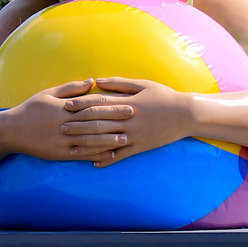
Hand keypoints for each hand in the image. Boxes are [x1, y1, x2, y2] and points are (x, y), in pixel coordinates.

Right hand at [3, 80, 130, 161]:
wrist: (11, 130)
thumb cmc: (31, 109)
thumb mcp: (48, 93)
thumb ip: (71, 88)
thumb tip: (92, 81)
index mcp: (64, 107)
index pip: (92, 104)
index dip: (112, 104)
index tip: (128, 102)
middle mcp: (65, 124)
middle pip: (95, 121)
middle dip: (116, 120)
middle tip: (134, 118)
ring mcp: (63, 140)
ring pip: (90, 140)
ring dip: (110, 140)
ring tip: (126, 139)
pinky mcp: (60, 153)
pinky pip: (81, 155)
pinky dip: (96, 155)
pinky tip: (109, 155)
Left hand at [65, 77, 194, 166]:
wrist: (186, 115)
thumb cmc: (164, 96)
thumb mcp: (143, 84)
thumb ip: (119, 83)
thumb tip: (97, 81)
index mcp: (128, 103)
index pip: (100, 103)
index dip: (81, 104)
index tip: (65, 106)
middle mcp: (129, 120)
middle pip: (99, 123)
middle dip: (79, 125)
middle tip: (61, 127)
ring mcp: (135, 135)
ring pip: (107, 141)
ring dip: (88, 146)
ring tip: (71, 149)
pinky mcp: (141, 146)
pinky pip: (122, 155)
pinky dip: (108, 160)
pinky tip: (95, 164)